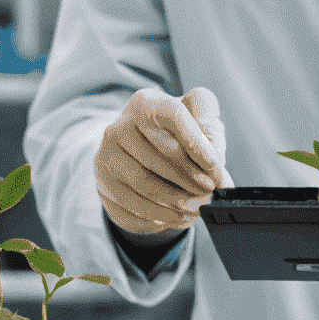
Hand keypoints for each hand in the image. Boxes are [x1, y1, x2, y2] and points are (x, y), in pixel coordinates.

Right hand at [95, 86, 232, 235]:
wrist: (139, 149)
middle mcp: (119, 126)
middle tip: (211, 191)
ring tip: (198, 208)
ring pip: (145, 184)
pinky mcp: (103, 184)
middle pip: (160, 155)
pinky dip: (159, 216)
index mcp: (145, 103)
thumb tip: (215, 163)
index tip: (214, 164)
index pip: (172, 115)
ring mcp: (106, 156)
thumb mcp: (196, 118)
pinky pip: (132, 206)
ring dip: (177, 201)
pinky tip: (177, 216)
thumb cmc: (172, 131)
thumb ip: (211, 130)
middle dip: (192, 178)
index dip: (196, 141)